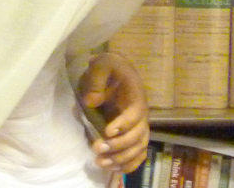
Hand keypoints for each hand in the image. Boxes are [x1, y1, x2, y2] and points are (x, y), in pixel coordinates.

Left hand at [79, 52, 149, 171]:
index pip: (135, 114)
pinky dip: (130, 164)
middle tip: (97, 148)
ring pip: (139, 148)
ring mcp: (138, 127)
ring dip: (122, 158)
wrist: (113, 74)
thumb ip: (97, 78)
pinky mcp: (133, 135)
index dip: (124, 125)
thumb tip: (92, 100)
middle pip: (138, 135)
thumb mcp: (102, 64)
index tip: (107, 132)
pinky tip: (114, 169)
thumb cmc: (108, 69)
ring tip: (101, 162)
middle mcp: (141, 115)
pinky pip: (138, 154)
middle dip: (119, 145)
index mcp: (136, 97)